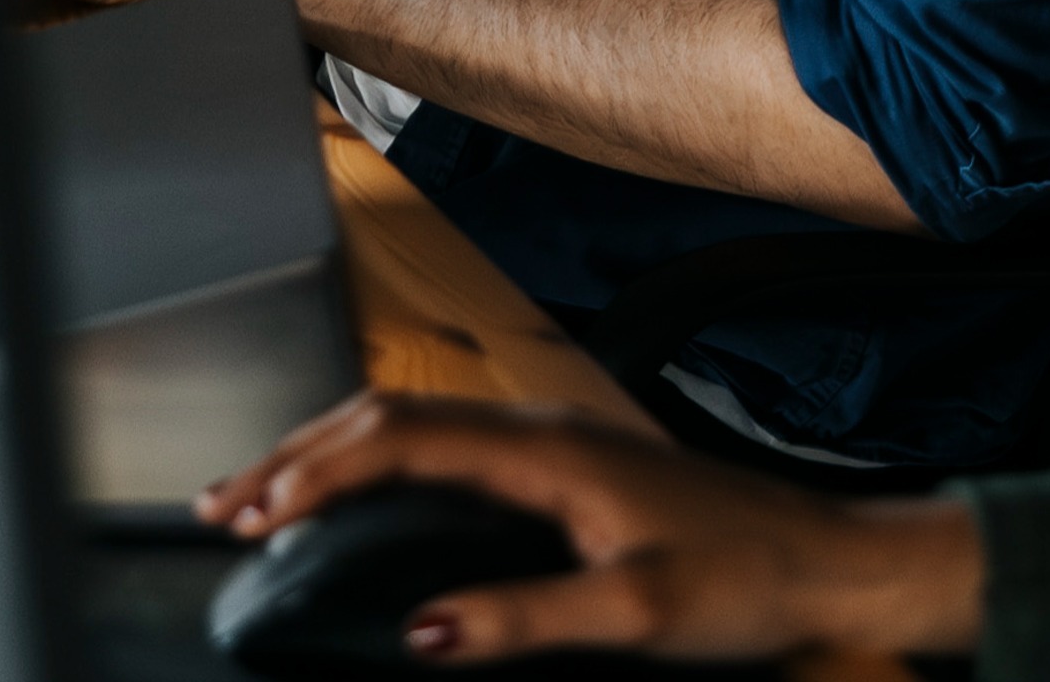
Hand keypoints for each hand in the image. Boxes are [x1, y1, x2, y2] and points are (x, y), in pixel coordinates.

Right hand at [201, 395, 988, 666]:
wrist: (830, 563)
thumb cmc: (747, 584)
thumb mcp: (635, 616)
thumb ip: (522, 619)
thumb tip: (420, 632)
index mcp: (545, 449)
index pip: (397, 439)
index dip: (315, 472)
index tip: (253, 514)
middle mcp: (538, 427)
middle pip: (384, 417)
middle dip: (294, 455)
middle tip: (220, 507)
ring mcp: (549, 440)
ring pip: (409, 423)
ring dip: (326, 453)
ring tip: (258, 497)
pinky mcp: (560, 463)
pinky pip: (440, 442)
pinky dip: (374, 463)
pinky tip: (353, 494)